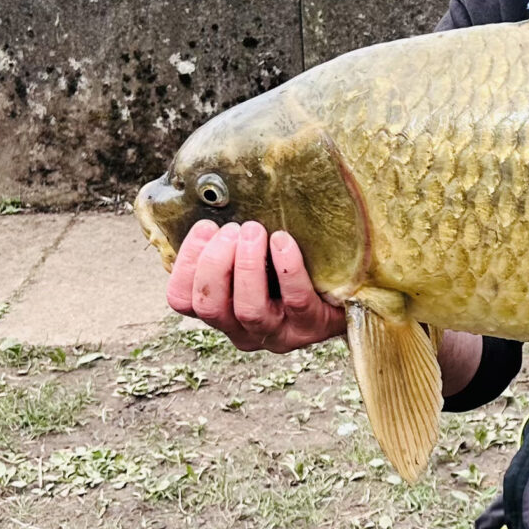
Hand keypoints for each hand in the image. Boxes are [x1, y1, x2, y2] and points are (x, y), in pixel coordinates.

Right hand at [167, 221, 346, 352]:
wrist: (346, 295)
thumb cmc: (289, 268)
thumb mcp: (253, 258)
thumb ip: (229, 242)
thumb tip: (211, 195)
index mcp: (221, 313)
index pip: (182, 300)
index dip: (186, 264)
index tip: (206, 226)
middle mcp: (243, 330)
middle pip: (209, 306)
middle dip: (215, 262)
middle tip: (234, 230)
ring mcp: (277, 333)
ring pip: (248, 309)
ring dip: (246, 265)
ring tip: (255, 231)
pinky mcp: (311, 327)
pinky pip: (295, 299)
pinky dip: (287, 267)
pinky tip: (284, 241)